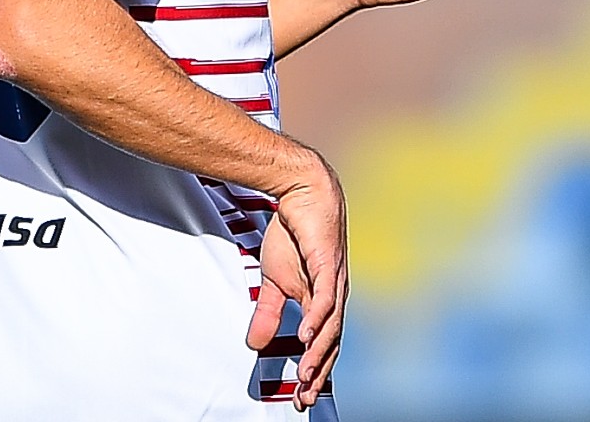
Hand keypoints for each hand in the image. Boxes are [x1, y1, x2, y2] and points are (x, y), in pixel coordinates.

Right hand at [247, 159, 347, 410]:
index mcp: (322, 300)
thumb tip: (255, 344)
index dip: (313, 370)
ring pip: (331, 324)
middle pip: (330, 342)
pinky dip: (318, 317)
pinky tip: (309, 334)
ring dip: (318, 351)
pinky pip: (326, 296)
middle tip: (305, 396)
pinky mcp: (328, 263)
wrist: (303, 193)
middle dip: (318, 371)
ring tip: (306, 375)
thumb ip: (268, 312)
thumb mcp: (274, 281)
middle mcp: (334, 295)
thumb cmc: (294, 234)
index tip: (301, 396)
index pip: (321, 343)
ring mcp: (334, 280)